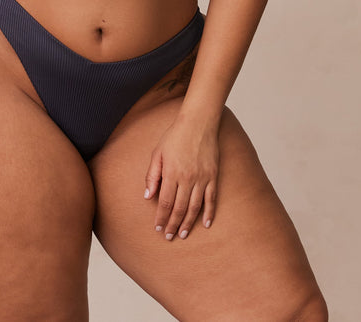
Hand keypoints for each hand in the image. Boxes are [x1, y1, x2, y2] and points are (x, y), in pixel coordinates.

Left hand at [143, 114, 219, 239]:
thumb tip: (147, 196)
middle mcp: (187, 178)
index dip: (161, 217)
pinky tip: (206, 224)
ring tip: (182, 234)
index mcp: (171, 173)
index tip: (158, 228)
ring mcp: (202, 178)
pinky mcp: (213, 176)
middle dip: (172, 224)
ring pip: (194, 207)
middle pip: (179, 208)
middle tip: (169, 237)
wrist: (198, 124)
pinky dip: (209, 213)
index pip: (164, 202)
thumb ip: (152, 175)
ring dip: (188, 223)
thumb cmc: (175, 136)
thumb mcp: (157, 153)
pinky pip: (211, 199)